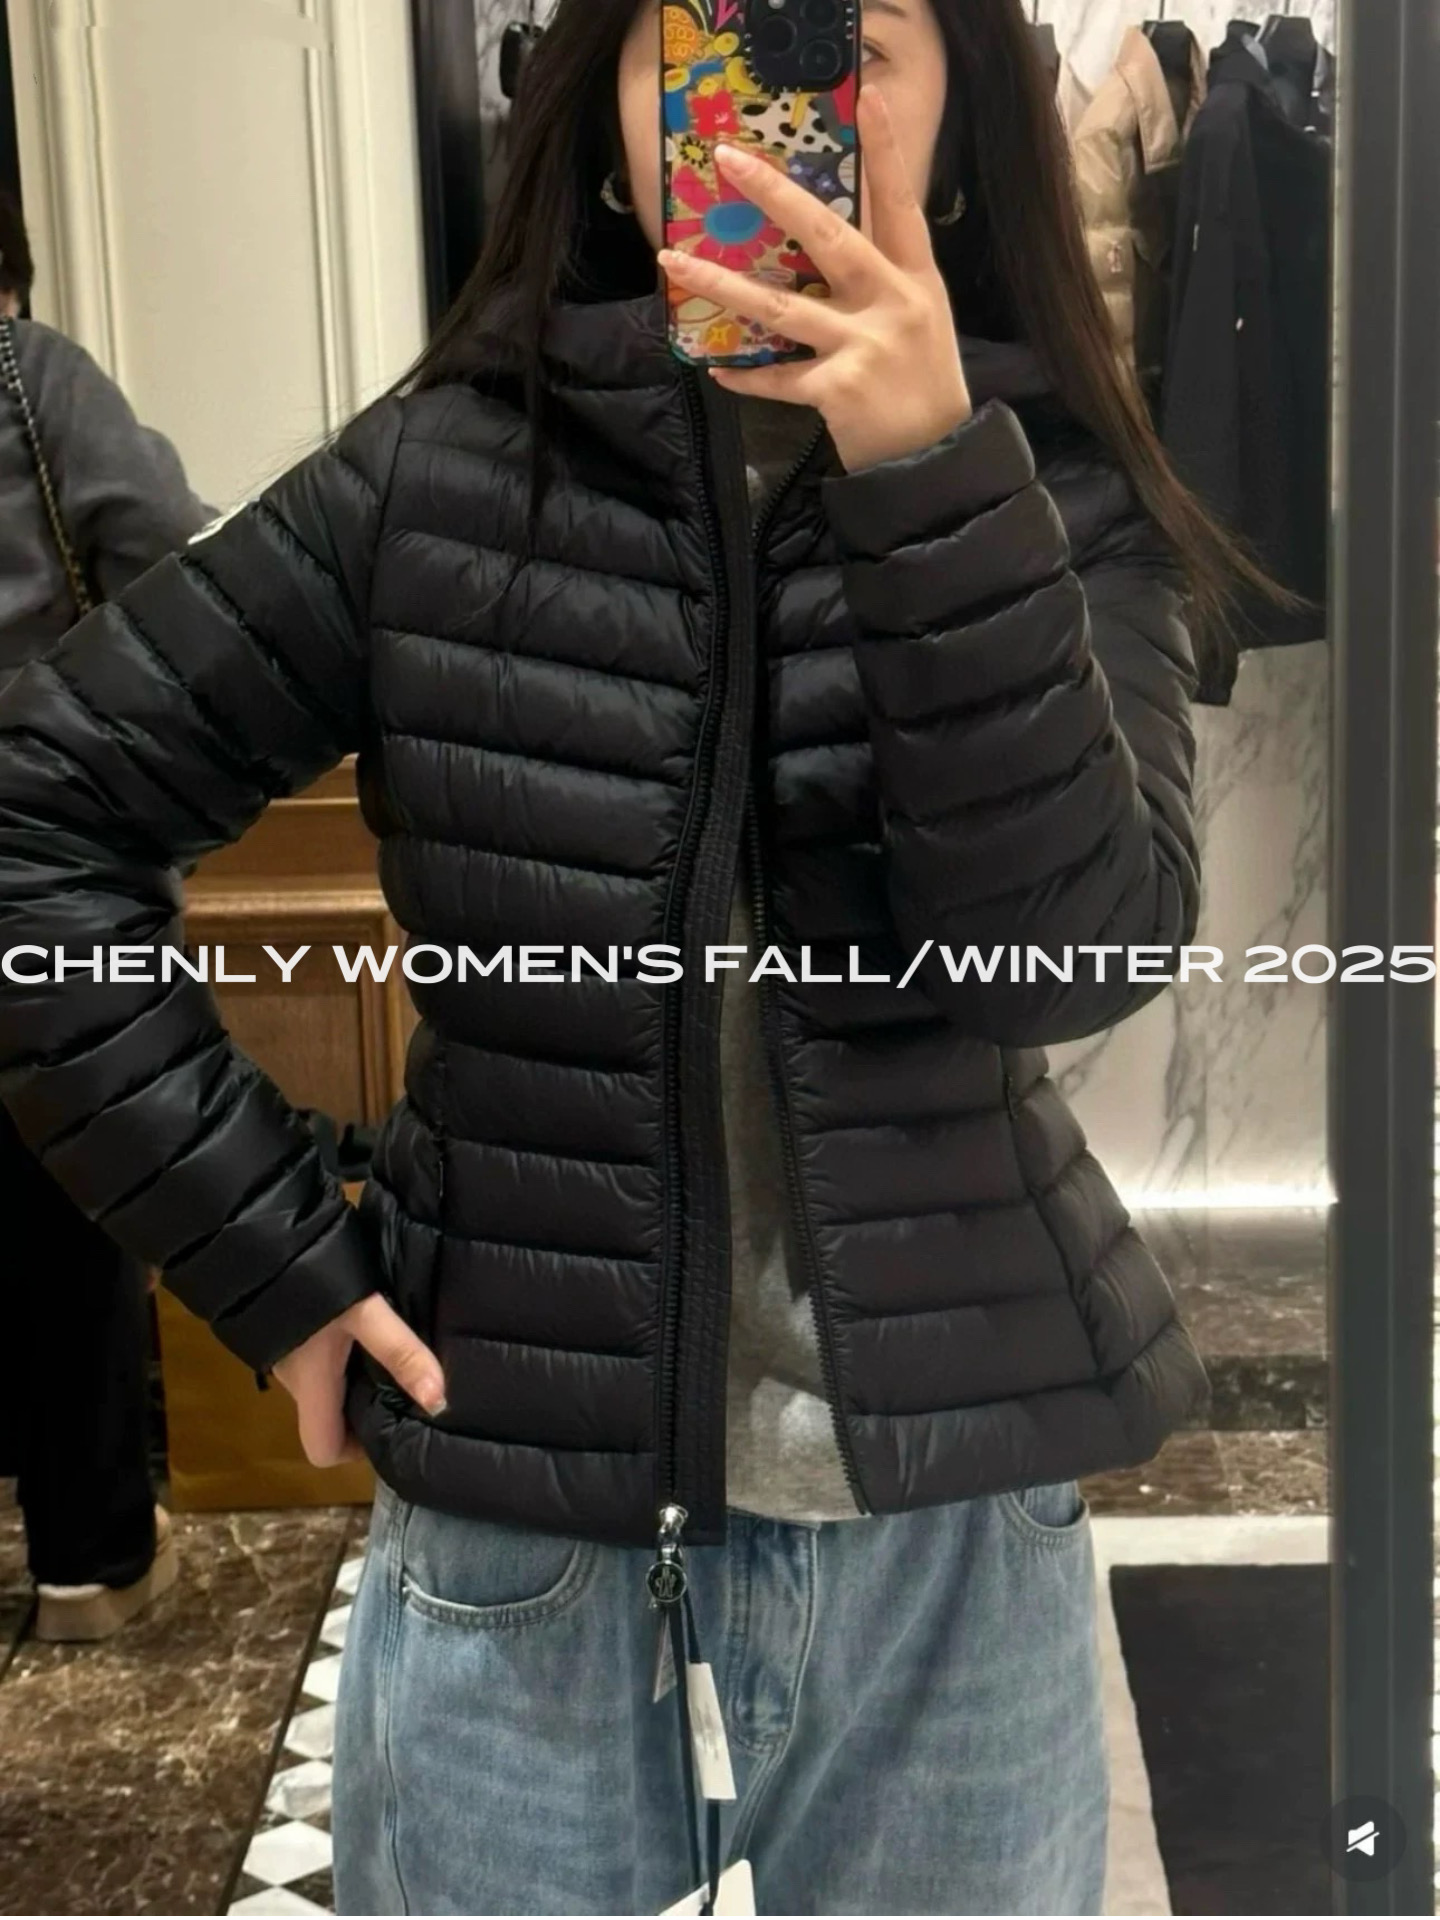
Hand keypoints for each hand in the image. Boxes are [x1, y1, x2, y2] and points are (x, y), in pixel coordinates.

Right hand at [273, 1293, 446, 1467]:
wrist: (257, 1233)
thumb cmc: (310, 1280)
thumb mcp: (364, 1313)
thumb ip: (401, 1352)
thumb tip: (440, 1402)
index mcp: (311, 1388)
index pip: (323, 1450)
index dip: (356, 1450)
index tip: (392, 1424)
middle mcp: (295, 1379)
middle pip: (331, 1415)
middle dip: (368, 1405)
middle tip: (410, 1383)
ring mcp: (288, 1352)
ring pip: (328, 1382)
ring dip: (359, 1373)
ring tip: (400, 1351)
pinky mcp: (288, 1326)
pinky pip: (319, 1354)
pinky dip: (346, 1349)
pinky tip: (373, 1321)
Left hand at [656, 88, 971, 471]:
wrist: (937, 457)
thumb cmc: (923, 384)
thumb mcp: (920, 318)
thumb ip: (881, 280)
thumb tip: (824, 245)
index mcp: (915, 278)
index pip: (900, 203)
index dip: (887, 150)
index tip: (869, 96)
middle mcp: (892, 302)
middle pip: (828, 237)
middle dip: (775, 195)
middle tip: (730, 160)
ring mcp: (864, 345)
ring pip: (779, 307)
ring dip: (721, 284)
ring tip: (674, 263)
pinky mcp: (840, 389)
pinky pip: (778, 378)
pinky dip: (747, 377)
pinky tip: (717, 368)